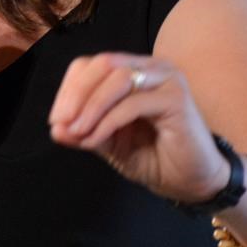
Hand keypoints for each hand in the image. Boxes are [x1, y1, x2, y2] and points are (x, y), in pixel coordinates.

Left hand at [48, 53, 228, 203]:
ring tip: (78, 133)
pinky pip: (133, 103)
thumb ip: (83, 131)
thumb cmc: (153, 158)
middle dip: (75, 94)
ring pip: (117, 78)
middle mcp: (151, 67)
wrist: (191, 182)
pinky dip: (107, 122)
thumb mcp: (109, 143)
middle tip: (61, 124)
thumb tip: (55, 128)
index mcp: (133, 71)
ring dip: (90, 107)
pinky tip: (95, 140)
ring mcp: (167, 78)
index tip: (56, 120)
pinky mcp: (177, 98)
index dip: (69, 88)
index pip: (91, 64)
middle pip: (103, 64)